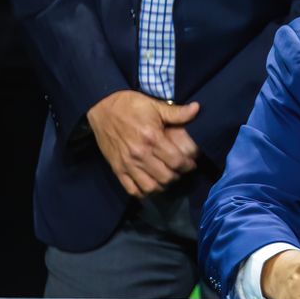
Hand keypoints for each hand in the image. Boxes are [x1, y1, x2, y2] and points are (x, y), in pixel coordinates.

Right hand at [85, 90, 200, 197]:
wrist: (102, 108)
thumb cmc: (130, 106)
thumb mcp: (155, 105)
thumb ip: (176, 112)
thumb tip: (197, 108)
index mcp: (152, 138)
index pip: (176, 161)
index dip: (188, 165)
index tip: (192, 163)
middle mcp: (140, 154)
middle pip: (166, 177)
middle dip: (178, 176)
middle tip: (181, 170)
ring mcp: (127, 164)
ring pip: (150, 187)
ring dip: (163, 186)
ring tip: (167, 178)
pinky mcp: (117, 169)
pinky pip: (131, 190)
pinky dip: (143, 193)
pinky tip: (151, 185)